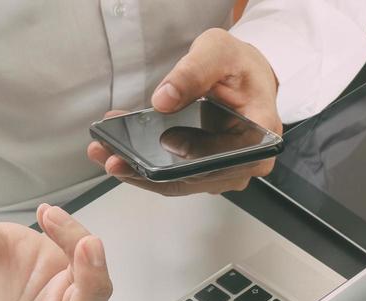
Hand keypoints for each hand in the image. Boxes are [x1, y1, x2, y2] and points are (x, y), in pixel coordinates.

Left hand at [87, 28, 280, 195]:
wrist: (246, 73)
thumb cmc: (240, 66)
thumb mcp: (218, 52)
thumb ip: (193, 72)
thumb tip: (164, 100)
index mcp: (259, 139)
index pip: (220, 163)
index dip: (185, 162)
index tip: (151, 155)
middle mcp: (245, 164)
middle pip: (193, 179)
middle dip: (147, 171)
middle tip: (111, 156)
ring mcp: (225, 171)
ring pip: (179, 182)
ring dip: (140, 170)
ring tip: (106, 151)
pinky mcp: (206, 170)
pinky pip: (174, 175)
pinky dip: (146, 164)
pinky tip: (120, 147)